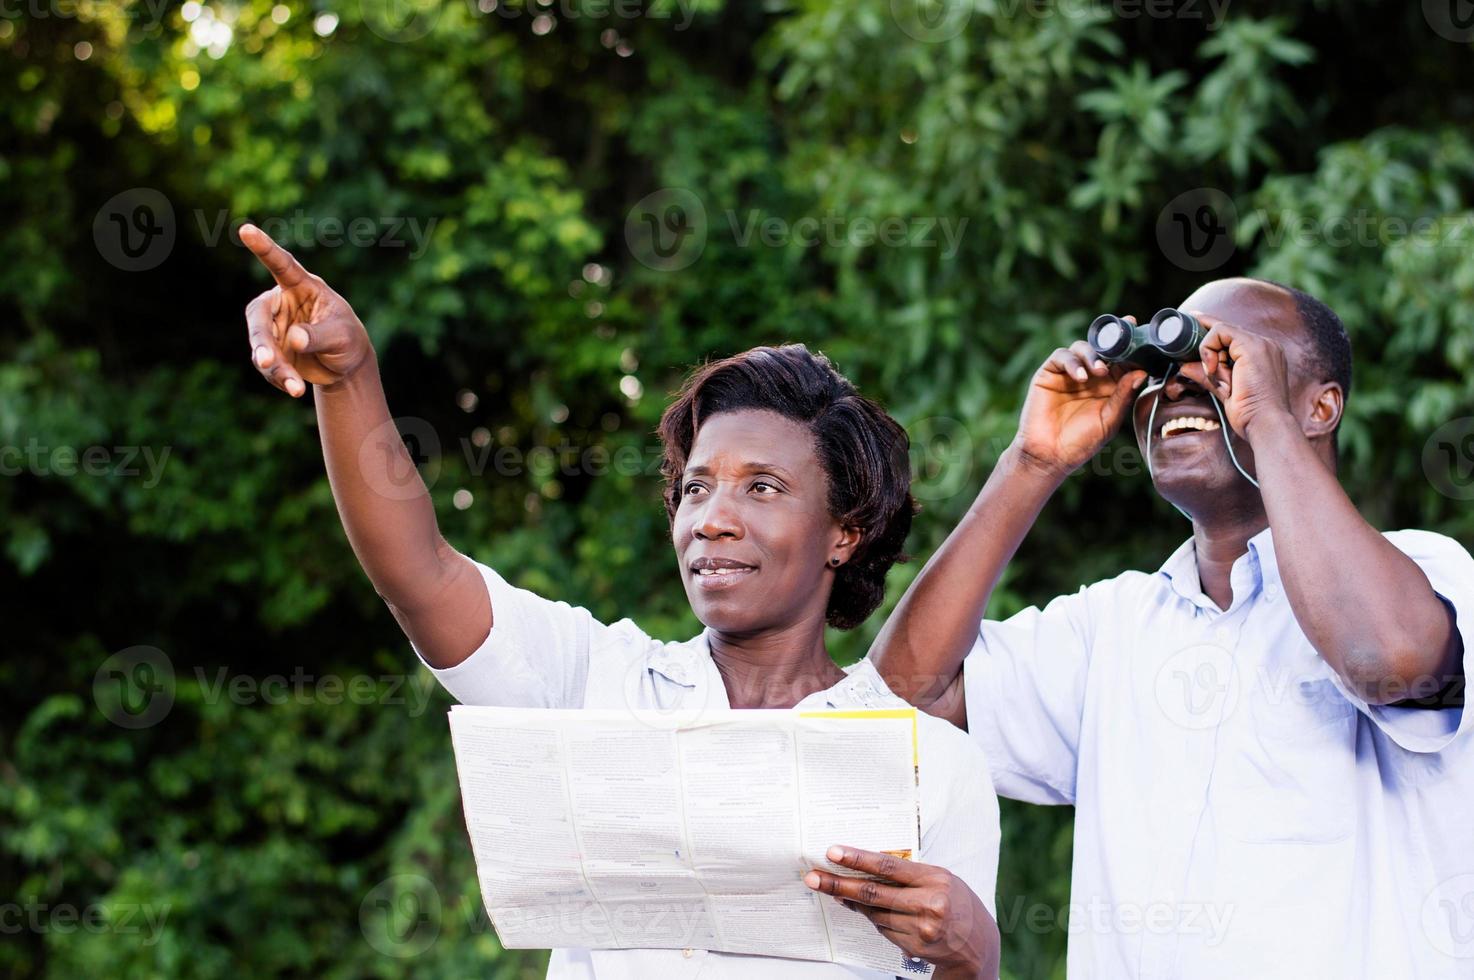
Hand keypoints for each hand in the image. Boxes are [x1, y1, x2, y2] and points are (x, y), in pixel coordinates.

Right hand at [241, 223, 373, 396]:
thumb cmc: (347, 339)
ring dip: (275, 368)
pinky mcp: (269, 349)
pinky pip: (265, 365)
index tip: (245, 229)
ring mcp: (272, 327)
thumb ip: (318, 335)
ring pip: (260, 345)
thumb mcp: (341, 336)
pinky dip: (279, 378)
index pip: (281, 265)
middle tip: (267, 362)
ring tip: (296, 389)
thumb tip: (292, 339)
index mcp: (302, 287)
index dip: (264, 248)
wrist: (344, 365)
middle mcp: (281, 303)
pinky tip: (296, 389)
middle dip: (262, 341)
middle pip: (259, 317)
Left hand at [804, 846, 998, 977]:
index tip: (834, 852)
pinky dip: (872, 918)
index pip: (889, 866)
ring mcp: (921, 927)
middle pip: (873, 893)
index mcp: (935, 878)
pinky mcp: (914, 945)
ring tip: (835, 890)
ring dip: (852, 902)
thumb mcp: (939, 878)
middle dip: (838, 884)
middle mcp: (929, 903)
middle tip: (813, 878)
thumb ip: (908, 874)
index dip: (858, 859)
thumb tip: (865, 869)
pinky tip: (868, 910)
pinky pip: (882, 929)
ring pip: (874, 912)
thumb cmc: (956, 902)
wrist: (977, 943)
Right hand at [1013, 334, 1148, 476]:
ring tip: (1100, 370)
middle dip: (1112, 341)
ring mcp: (1068, 374)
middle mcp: (1089, 377)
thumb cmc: (1080, 443)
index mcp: (1108, 387)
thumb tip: (1140, 372)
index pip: (1121, 360)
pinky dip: (1073, 362)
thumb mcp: (1109, 420)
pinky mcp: (1048, 374)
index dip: (1130, 347)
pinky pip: (1061, 357)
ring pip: (1082, 348)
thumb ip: (1123, 396)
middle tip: (1122, 345)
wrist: (1049, 455)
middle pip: (1101, 348)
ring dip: (1093, 354)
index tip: (1142, 335)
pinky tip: (1080, 377)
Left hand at [1177, 311, 1292, 439]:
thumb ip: (1207, 375)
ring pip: (1221, 329)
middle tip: (1188, 353)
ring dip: (1209, 352)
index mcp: (1262, 354)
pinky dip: (1208, 348)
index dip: (1211, 334)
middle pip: (1226, 331)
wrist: (1265, 423)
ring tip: (1215, 375)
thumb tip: (1184, 366)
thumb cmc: (1250, 413)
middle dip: (1204, 342)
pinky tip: (1212, 368)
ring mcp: (1260, 343)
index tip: (1191, 328)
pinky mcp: (1251, 346)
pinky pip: (1220, 331)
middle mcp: (1264, 345)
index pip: (1233, 336)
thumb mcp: (1224, 389)